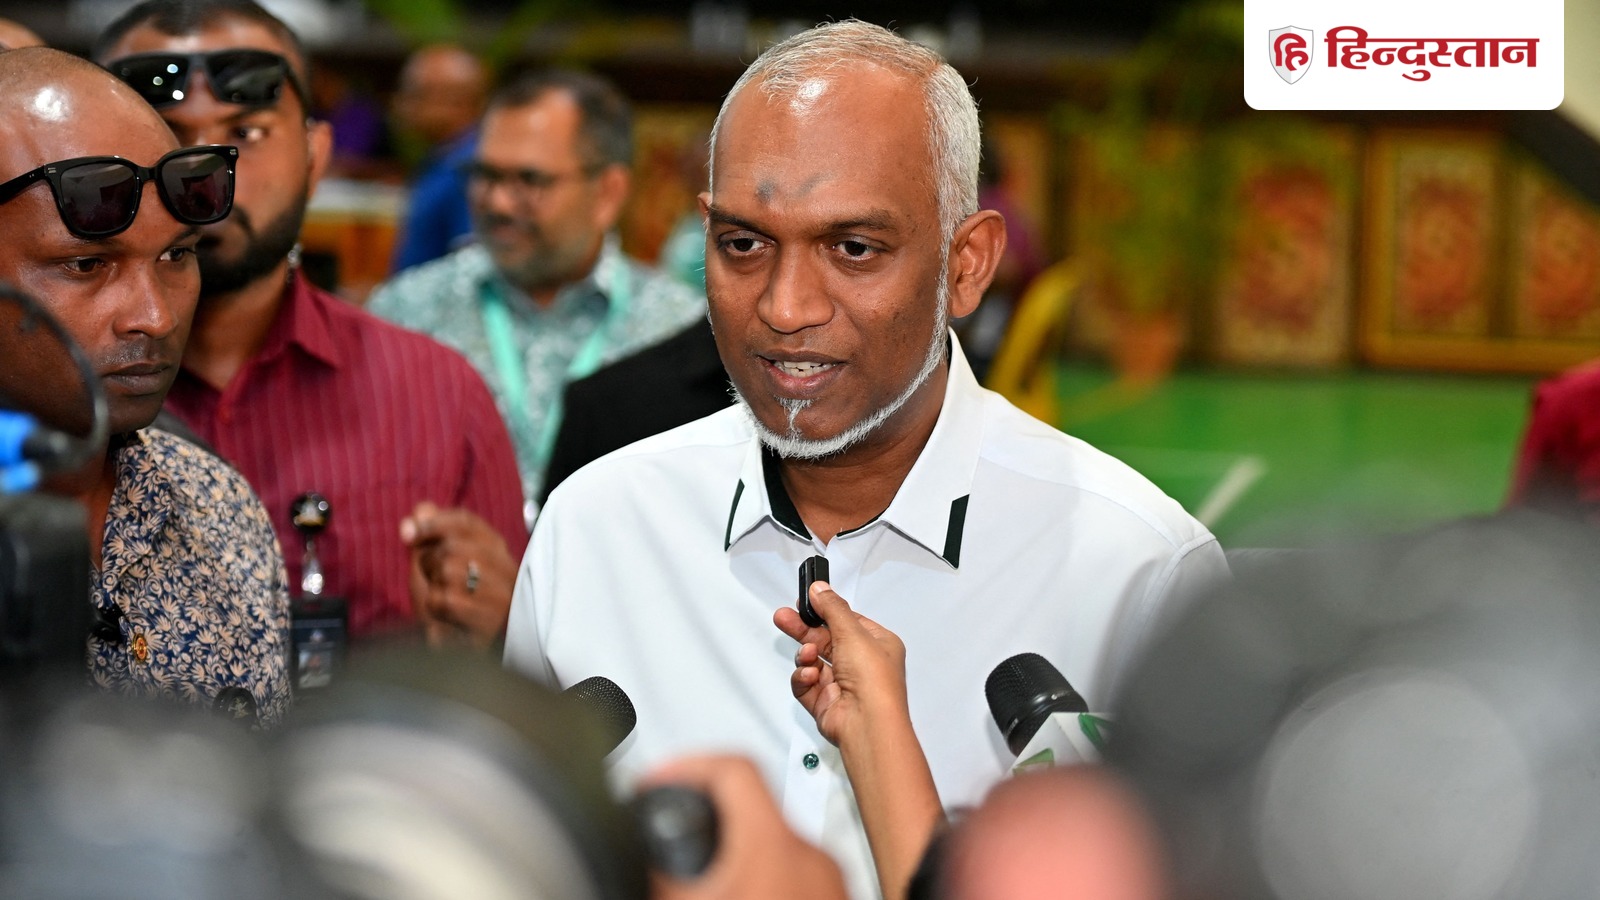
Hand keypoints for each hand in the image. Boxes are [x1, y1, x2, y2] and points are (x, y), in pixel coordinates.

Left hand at [400, 501, 515, 647]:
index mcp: (498, 552)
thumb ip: (431, 537)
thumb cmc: (456, 613)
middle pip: (452, 546)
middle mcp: (507, 570)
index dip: (434, 522)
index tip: (407, 532)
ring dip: (433, 590)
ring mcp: (503, 598)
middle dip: (429, 564)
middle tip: (436, 584)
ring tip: (446, 606)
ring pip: (449, 570)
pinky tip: (449, 623)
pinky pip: (447, 601)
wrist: (473, 662)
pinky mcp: (493, 624)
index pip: (466, 522)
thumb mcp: (439, 569)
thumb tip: (418, 511)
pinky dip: (437, 613)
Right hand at [641, 755, 847, 899]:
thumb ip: (663, 870)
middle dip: (712, 808)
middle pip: (754, 802)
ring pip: (775, 837)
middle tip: (678, 814)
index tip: (662, 775)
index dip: (689, 762)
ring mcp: (826, 877)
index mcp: (774, 846)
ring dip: (737, 842)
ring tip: (706, 863)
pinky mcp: (833, 894)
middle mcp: (810, 857)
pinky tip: (741, 886)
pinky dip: (762, 867)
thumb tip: (638, 849)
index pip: (734, 768)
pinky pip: (794, 866)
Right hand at [775, 583, 942, 899]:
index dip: (824, 611)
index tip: (804, 603)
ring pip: (812, 661)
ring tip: (807, 656)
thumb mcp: (853, 632)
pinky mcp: (825, 702)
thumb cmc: (874, 681)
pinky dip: (804, 678)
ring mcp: (842, 684)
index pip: (846, 621)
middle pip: (824, 639)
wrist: (867, 723)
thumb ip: (832, 608)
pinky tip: (809, 676)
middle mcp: (861, 664)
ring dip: (806, 656)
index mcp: (876, 644)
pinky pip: (806, 683)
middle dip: (803, 630)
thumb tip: (820, 589)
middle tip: (783, 618)